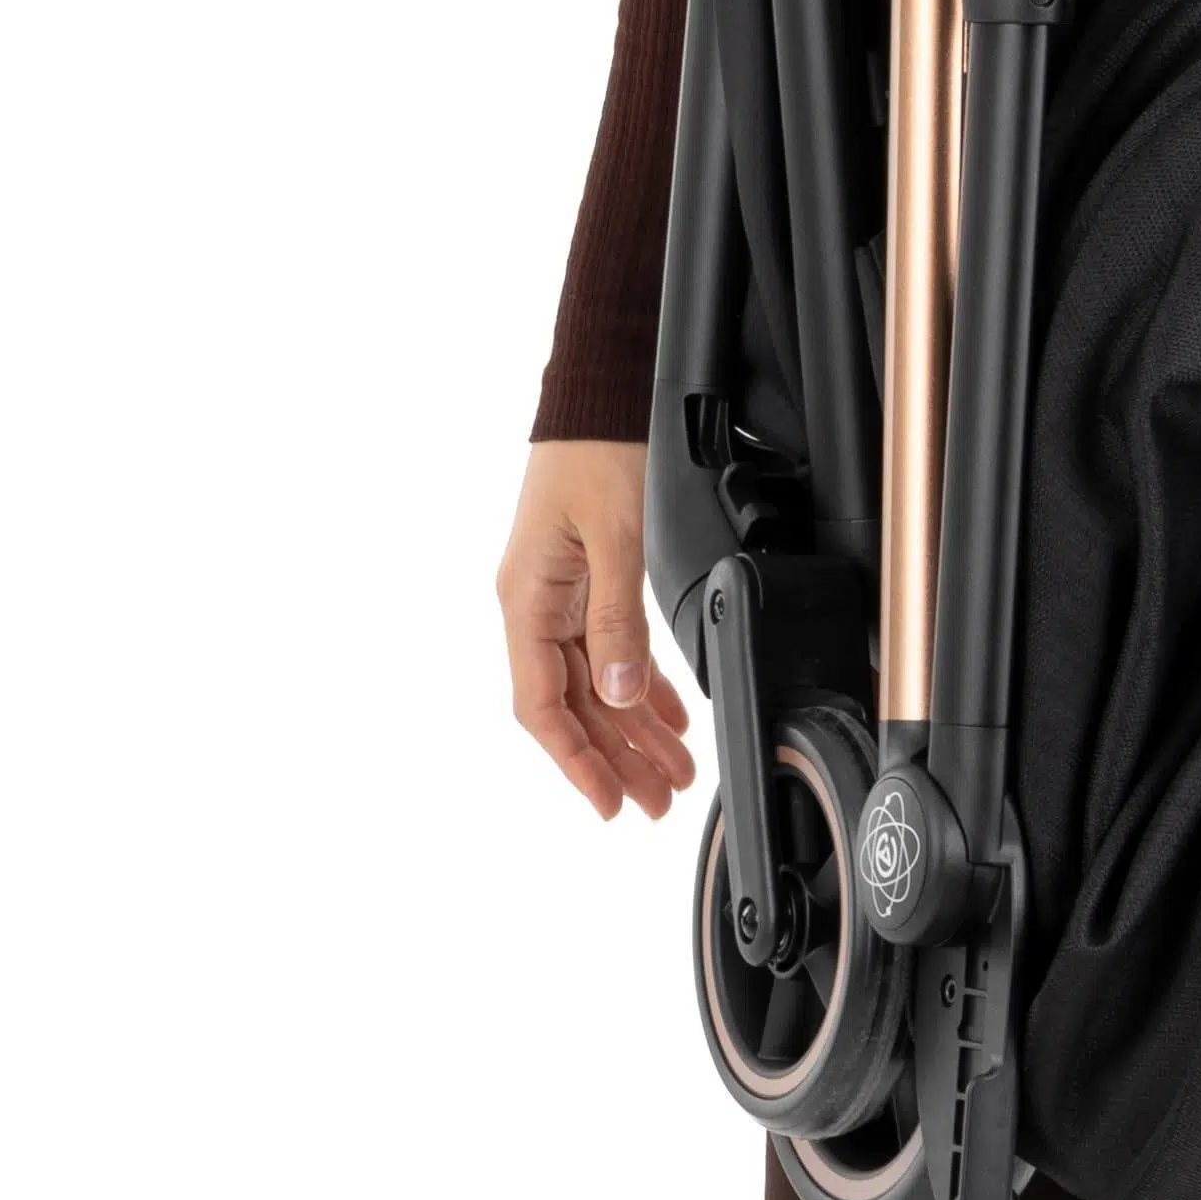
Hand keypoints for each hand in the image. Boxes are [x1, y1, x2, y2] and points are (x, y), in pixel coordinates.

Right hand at [496, 441, 694, 827]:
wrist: (598, 397)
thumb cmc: (594, 450)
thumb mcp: (613, 537)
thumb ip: (616, 619)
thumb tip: (620, 694)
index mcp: (526, 601)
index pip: (543, 704)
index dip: (576, 759)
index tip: (608, 800)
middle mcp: (537, 607)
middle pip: (575, 705)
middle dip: (617, 758)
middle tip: (656, 801)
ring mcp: (561, 597)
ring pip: (598, 684)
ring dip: (635, 731)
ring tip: (674, 773)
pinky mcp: (587, 584)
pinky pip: (612, 651)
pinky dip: (642, 687)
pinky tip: (670, 717)